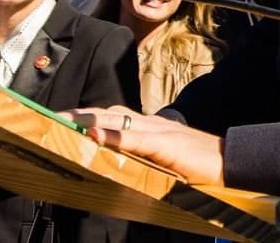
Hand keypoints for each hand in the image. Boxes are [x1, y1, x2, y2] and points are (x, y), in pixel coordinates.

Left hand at [63, 106, 225, 185]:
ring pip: (116, 120)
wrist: (233, 162)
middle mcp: (151, 124)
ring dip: (88, 119)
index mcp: (150, 128)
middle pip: (107, 114)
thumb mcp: (166, 160)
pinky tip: (96, 135)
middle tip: (47, 117)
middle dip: (76, 115)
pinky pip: (136, 138)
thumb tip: (117, 162)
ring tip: (62, 121)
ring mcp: (159, 131)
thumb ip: (143, 158)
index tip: (59, 120)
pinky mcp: (167, 143)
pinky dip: (115, 135)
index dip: (85, 117)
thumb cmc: (202, 165)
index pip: (110, 117)